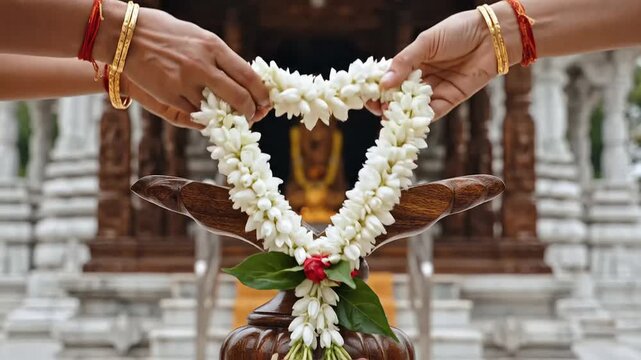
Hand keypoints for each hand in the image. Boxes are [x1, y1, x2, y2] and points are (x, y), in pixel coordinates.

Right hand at [109, 6, 269, 122]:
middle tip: (253, 117)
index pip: (248, 76)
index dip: (261, 94)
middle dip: (251, 111)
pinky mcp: (170, 96)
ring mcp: (186, 82)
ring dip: (226, 117)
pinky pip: (194, 114)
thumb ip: (219, 57)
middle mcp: (203, 65)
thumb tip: (242, 77)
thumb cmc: (165, 33)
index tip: (266, 102)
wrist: (125, 35)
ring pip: (217, 110)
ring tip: (229, 117)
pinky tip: (205, 114)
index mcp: (213, 47)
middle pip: (239, 97)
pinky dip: (203, 117)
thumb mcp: (199, 38)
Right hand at [368, 9, 509, 120]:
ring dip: (401, 113)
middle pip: (398, 95)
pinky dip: (421, 118)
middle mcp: (422, 77)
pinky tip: (410, 119)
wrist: (492, 36)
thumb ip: (404, 62)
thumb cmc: (458, 31)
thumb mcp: (426, 42)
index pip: (390, 77)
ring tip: (389, 116)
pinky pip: (432, 112)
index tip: (366, 95)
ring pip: (413, 107)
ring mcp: (435, 90)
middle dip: (386, 103)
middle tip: (376, 108)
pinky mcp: (450, 100)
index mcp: (413, 61)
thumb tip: (384, 83)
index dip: (377, 87)